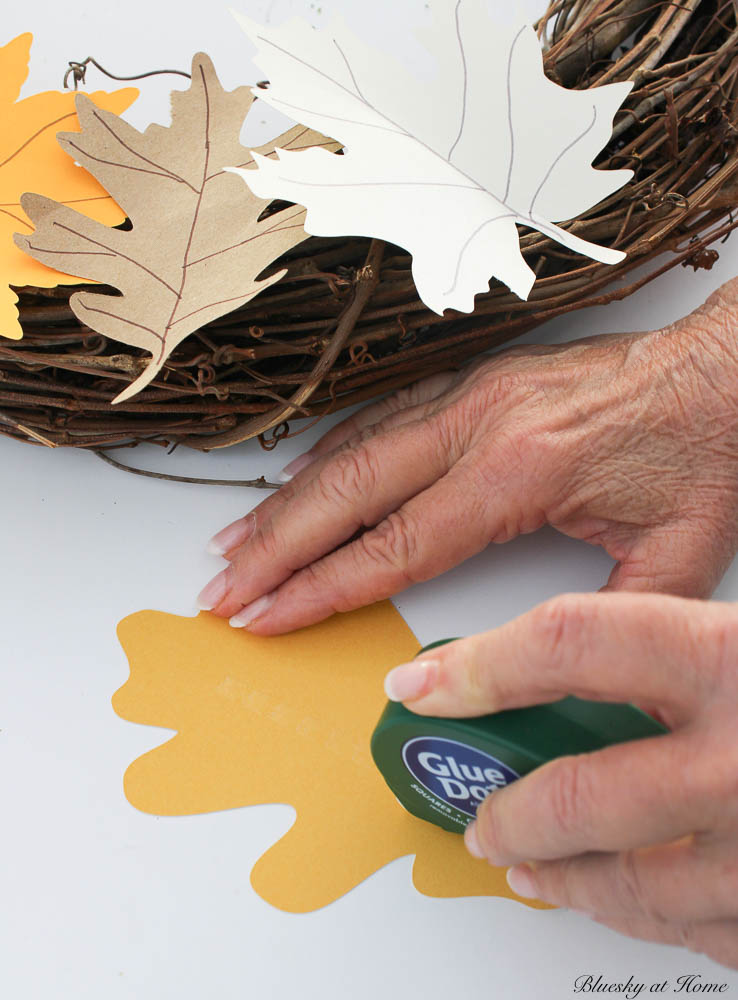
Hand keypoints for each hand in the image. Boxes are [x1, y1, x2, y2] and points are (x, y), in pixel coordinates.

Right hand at [198, 279, 737, 633]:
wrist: (727, 369)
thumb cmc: (709, 450)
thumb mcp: (682, 558)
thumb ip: (609, 625)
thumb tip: (555, 685)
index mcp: (522, 471)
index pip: (395, 544)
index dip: (320, 587)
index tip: (265, 616)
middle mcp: (481, 423)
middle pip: (350, 491)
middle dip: (275, 548)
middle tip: (220, 589)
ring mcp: (473, 395)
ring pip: (355, 449)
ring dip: (288, 501)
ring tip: (235, 544)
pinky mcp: (477, 383)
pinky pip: (383, 417)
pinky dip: (329, 452)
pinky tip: (297, 480)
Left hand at [383, 591, 737, 969]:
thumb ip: (671, 640)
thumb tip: (575, 657)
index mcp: (727, 661)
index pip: (567, 648)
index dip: (479, 666)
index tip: (425, 685)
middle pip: (578, 796)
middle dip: (509, 815)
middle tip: (479, 821)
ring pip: (625, 884)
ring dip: (564, 877)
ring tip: (532, 868)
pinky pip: (690, 933)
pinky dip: (643, 915)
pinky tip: (620, 896)